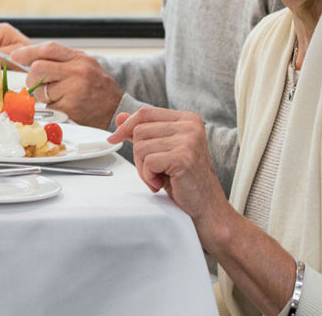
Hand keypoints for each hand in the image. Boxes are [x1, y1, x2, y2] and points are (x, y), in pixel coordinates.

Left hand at [10, 43, 122, 128]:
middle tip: (39, 83)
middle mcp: (77, 73)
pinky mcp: (70, 109)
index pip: (49, 49)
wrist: (117, 109)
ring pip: (39, 90)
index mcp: (80, 59)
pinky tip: (63, 106)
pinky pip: (47, 106)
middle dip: (32, 77)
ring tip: (58, 96)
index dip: (28, 51)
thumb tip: (29, 58)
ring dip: (42, 94)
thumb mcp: (85, 64)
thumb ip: (61, 59)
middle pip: (37, 69)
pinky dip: (50, 107)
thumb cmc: (98, 86)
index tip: (16, 55)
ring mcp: (74, 92)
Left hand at [108, 107, 232, 246]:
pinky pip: (148, 162)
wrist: (207, 207)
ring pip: (141, 146)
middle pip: (140, 130)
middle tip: (152, 171)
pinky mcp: (183, 157)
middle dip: (138, 155)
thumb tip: (120, 116)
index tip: (114, 138)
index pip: (145, 113)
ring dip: (143, 168)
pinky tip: (161, 183)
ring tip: (159, 178)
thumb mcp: (163, 150)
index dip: (126, 126)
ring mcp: (188, 140)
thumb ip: (145, 132)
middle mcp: (190, 125)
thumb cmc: (185, 180)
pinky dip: (149, 177)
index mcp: (187, 119)